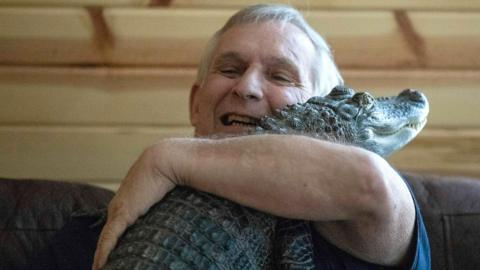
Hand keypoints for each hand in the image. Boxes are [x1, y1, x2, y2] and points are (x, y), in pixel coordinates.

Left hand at [92, 145, 176, 269]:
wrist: (166, 160)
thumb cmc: (170, 172)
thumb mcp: (167, 192)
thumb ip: (167, 202)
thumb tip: (187, 213)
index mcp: (127, 201)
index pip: (117, 227)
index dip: (114, 243)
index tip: (114, 256)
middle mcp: (119, 206)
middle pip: (108, 236)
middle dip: (105, 253)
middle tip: (104, 268)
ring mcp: (118, 210)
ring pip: (105, 240)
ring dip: (101, 257)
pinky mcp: (122, 214)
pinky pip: (109, 239)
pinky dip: (103, 254)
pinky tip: (100, 267)